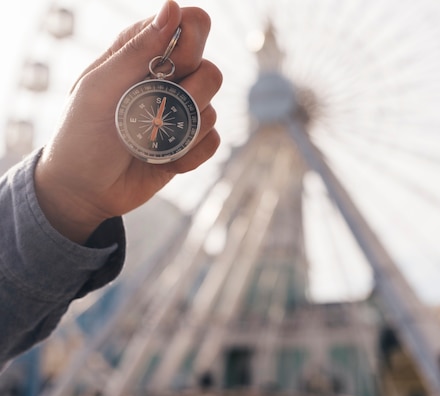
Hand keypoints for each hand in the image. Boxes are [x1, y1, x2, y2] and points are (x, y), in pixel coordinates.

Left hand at [34, 1, 221, 243]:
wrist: (85, 190)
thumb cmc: (82, 134)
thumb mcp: (100, 88)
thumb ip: (137, 50)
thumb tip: (172, 8)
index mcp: (144, 52)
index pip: (192, 24)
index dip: (192, 41)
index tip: (172, 66)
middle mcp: (169, 78)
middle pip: (212, 69)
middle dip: (189, 94)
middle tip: (156, 109)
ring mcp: (182, 112)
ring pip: (214, 108)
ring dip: (183, 130)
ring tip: (150, 141)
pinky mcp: (191, 143)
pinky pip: (213, 141)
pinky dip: (190, 155)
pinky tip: (163, 160)